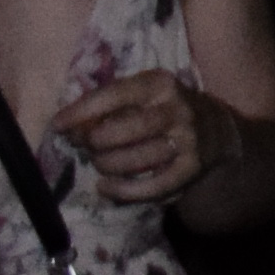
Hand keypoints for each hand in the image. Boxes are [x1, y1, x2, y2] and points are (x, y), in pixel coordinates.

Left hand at [48, 71, 240, 210]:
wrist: (217, 130)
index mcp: (160, 84)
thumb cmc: (164, 110)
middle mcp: (176, 109)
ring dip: (106, 165)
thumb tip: (67, 125)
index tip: (58, 125)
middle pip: (121, 131)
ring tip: (101, 165)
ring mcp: (186, 139)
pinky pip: (150, 186)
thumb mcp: (144, 95)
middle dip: (94, 142)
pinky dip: (122, 191)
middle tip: (88, 147)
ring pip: (132, 160)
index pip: (114, 95)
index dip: (82, 111)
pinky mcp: (190, 168)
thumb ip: (109, 105)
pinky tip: (106, 187)